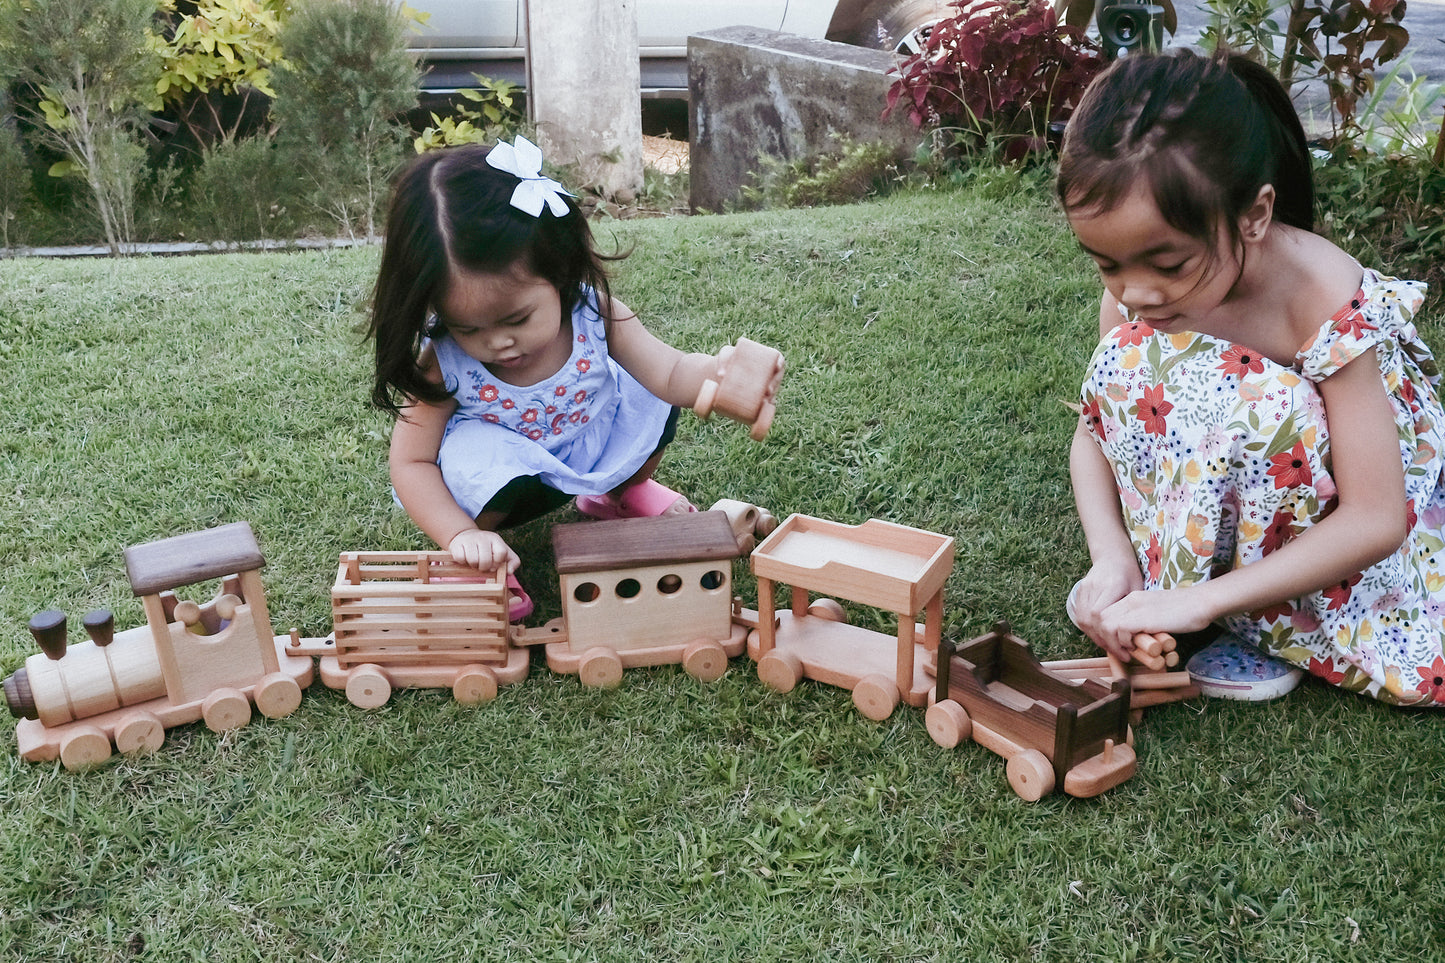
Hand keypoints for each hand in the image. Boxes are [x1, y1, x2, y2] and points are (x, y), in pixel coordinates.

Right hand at [447, 529, 519, 572]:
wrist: (467, 536)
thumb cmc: (488, 549)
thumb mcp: (503, 552)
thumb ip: (513, 562)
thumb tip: (509, 572)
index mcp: (496, 539)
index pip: (501, 553)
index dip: (498, 563)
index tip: (494, 564)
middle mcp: (483, 537)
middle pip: (486, 560)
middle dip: (484, 567)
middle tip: (482, 565)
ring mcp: (469, 540)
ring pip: (473, 560)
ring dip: (473, 565)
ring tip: (474, 562)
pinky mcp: (456, 544)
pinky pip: (460, 559)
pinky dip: (462, 562)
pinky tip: (465, 558)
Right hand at [1069, 559, 1142, 661]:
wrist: (1111, 555)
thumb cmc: (1129, 572)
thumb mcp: (1138, 588)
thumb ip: (1134, 611)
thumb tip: (1137, 638)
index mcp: (1111, 585)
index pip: (1101, 616)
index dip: (1110, 636)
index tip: (1124, 649)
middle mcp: (1094, 587)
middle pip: (1090, 620)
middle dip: (1104, 640)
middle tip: (1119, 652)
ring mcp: (1084, 588)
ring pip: (1083, 620)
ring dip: (1096, 637)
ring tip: (1111, 646)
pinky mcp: (1079, 591)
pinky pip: (1079, 615)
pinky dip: (1089, 629)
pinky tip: (1101, 635)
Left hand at [1097, 586, 1215, 655]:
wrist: (1201, 603)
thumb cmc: (1185, 611)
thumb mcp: (1156, 614)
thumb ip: (1143, 622)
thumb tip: (1134, 639)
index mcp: (1132, 598)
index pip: (1106, 613)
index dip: (1106, 631)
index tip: (1116, 645)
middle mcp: (1130, 600)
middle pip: (1100, 618)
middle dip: (1104, 637)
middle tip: (1117, 651)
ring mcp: (1135, 607)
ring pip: (1105, 624)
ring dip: (1112, 642)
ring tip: (1125, 653)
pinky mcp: (1142, 617)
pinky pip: (1119, 630)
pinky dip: (1123, 643)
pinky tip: (1133, 651)